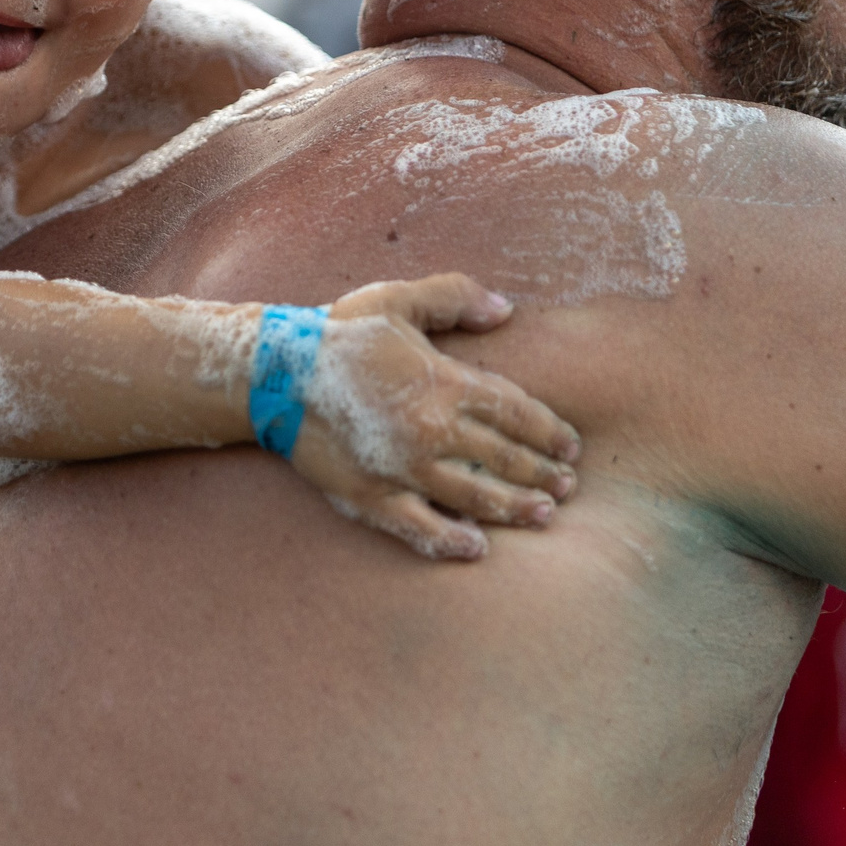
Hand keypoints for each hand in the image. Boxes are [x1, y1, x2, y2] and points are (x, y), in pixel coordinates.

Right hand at [290, 273, 577, 560]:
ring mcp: (403, 469)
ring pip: (475, 497)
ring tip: (543, 514)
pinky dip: (451, 541)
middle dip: (543, 474)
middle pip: (505, 459)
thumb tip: (505, 310)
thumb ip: (454, 297)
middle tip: (567, 487)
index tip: (570, 447)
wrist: (275, 374)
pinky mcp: (372, 497)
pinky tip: (477, 548)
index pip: (517, 413)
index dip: (550, 432)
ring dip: (515, 508)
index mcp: (444, 382)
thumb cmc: (340, 333)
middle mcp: (431, 430)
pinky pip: (420, 528)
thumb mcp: (398, 300)